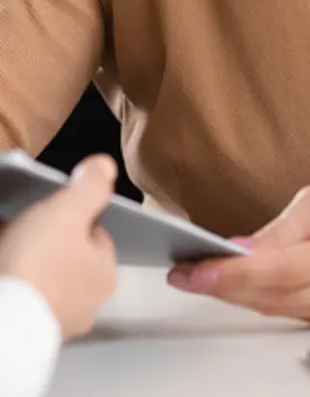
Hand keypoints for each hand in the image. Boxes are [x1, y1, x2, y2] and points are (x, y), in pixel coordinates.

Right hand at [0, 154, 118, 339]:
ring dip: (19, 259)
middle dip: (39, 239)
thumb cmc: (36, 267)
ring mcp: (50, 324)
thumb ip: (91, 187)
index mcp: (103, 276)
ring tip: (4, 238)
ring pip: (36, 279)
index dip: (69, 215)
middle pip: (61, 257)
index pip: (92, 234)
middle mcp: (83, 305)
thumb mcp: (68, 211)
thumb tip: (104, 167)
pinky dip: (7, 283)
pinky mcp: (21, 335)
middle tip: (16, 226)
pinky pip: (16, 298)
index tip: (47, 210)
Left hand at [167, 176, 309, 323]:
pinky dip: (256, 298)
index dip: (239, 274)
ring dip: (234, 294)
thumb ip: (285, 226)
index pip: (288, 269)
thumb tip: (239, 249)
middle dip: (224, 285)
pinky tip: (233, 283)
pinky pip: (287, 312)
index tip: (198, 268)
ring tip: (198, 272)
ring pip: (276, 309)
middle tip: (183, 268)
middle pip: (276, 296)